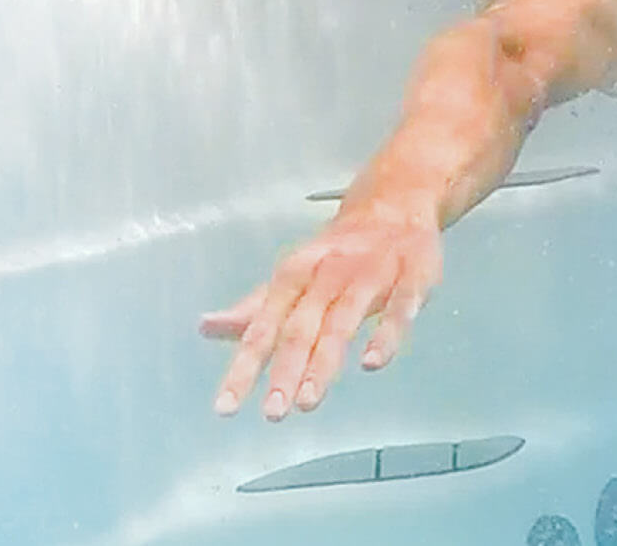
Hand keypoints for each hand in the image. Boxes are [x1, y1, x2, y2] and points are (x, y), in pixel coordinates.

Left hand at [199, 209, 443, 420]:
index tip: (225, 407)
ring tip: (308, 401)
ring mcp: (370, 275)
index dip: (244, 367)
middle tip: (271, 413)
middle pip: (301, 328)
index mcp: (294, 276)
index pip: (262, 327)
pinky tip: (372, 363)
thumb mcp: (292, 275)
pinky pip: (399, 308)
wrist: (394, 202)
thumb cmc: (337, 251)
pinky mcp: (411, 277)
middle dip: (284, 371)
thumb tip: (205, 327)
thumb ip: (255, 308)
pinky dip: (386, 334)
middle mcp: (327, 275)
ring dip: (325, 361)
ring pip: (344, 321)